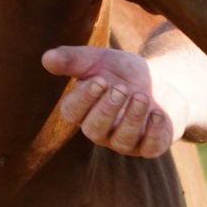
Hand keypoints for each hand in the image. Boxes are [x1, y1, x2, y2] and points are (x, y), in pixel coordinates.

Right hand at [41, 45, 189, 157]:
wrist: (160, 82)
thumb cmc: (123, 73)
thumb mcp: (100, 60)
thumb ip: (74, 59)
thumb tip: (46, 58)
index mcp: (84, 111)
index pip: (73, 112)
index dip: (84, 98)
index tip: (99, 80)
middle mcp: (102, 131)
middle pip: (94, 129)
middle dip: (107, 109)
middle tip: (120, 88)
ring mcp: (126, 141)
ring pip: (122, 140)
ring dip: (132, 118)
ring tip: (141, 96)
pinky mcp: (151, 146)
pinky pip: (150, 148)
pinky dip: (154, 132)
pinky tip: (158, 114)